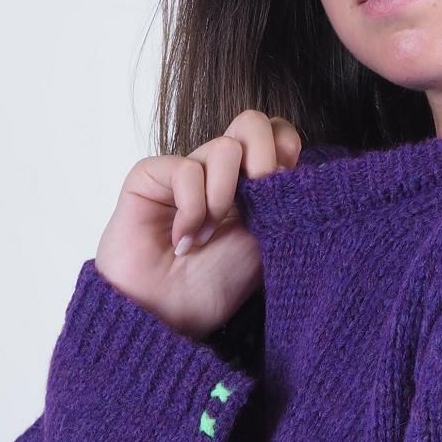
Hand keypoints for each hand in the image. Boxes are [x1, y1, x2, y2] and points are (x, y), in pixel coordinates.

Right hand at [93, 108, 301, 338]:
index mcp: (250, 184)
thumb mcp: (264, 245)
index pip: (277, 134)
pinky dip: (192, 209)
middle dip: (264, 155)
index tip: (285, 187)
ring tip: (207, 237)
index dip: (285, 149)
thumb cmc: (212, 288)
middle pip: (252, 122)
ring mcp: (184, 171)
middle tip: (260, 195)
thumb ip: (279, 203)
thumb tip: (291, 164)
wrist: (165, 319)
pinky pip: (185, 169)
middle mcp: (218, 172)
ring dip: (223, 198)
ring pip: (224, 148)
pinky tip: (182, 240)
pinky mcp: (150, 176)